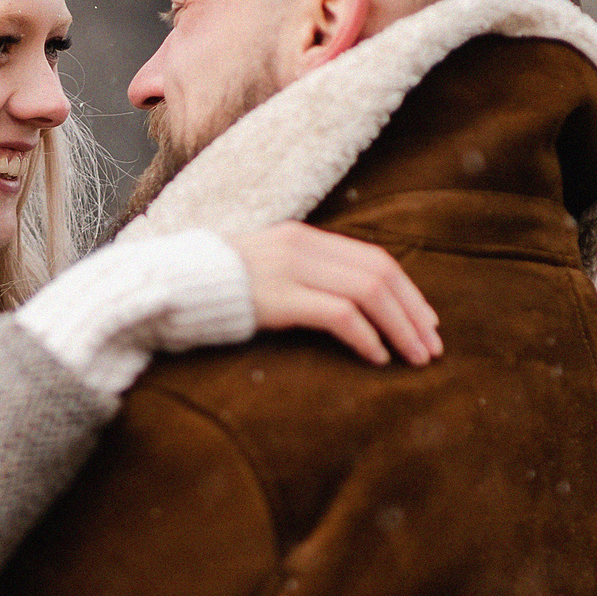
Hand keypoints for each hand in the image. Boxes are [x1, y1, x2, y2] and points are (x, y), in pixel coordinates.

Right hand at [226, 222, 441, 366]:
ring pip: (368, 292)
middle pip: (380, 273)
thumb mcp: (264, 273)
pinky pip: (338, 314)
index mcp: (303, 237)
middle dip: (414, 312)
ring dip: (400, 327)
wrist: (164, 289)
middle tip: (432, 346)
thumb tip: (345, 305)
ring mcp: (289, 270)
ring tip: (414, 357)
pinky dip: (366, 337)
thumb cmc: (212, 292)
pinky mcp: (277, 299)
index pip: (373, 258)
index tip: (427, 322)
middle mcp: (301, 246)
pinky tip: (377, 358)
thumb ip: (302, 279)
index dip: (408, 291)